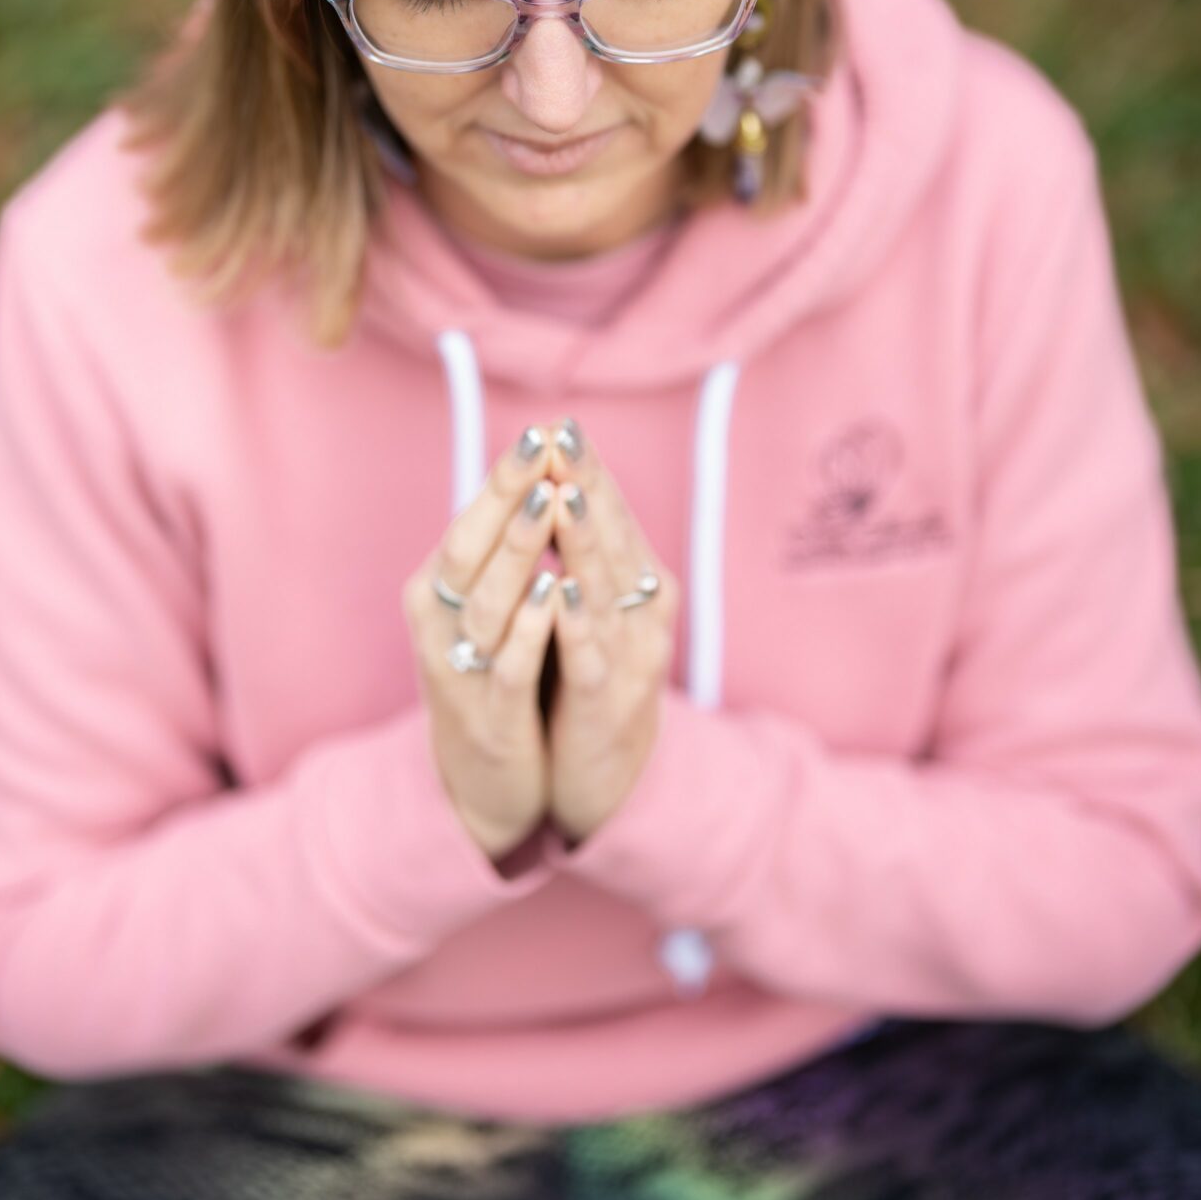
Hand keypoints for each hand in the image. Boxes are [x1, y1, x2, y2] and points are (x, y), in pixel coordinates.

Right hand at [403, 424, 559, 863]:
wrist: (481, 784)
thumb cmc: (490, 677)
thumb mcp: (486, 609)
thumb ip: (501, 551)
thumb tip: (538, 470)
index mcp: (436, 590)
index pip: (468, 520)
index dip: (505, 476)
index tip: (543, 429)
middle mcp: (437, 625)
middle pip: (468, 551)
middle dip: (507, 497)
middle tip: (543, 447)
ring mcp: (459, 673)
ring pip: (486, 604)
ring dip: (519, 551)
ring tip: (549, 503)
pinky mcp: (490, 718)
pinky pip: (509, 666)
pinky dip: (531, 628)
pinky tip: (557, 593)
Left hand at [540, 416, 678, 846]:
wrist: (609, 774)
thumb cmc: (591, 673)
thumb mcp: (594, 605)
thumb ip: (582, 550)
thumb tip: (555, 476)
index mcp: (640, 583)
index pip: (613, 515)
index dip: (588, 471)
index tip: (560, 425)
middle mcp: (644, 612)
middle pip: (613, 541)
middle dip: (587, 488)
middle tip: (564, 439)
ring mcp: (631, 658)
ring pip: (605, 591)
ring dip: (584, 543)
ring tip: (564, 498)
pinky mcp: (606, 702)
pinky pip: (589, 657)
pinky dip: (577, 624)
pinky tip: (560, 593)